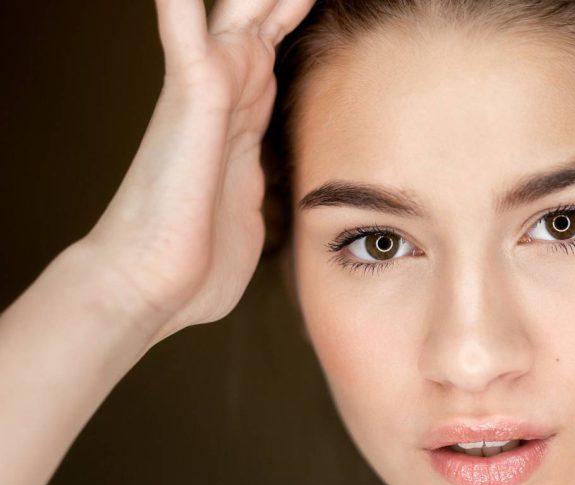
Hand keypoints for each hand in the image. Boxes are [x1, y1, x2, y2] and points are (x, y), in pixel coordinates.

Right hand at [81, 0, 314, 345]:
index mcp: (247, 119)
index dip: (301, 18)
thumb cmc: (199, 261)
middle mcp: (228, 95)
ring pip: (241, 12)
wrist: (155, 287)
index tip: (339, 7)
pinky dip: (183, 6)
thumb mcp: (252, 214)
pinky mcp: (193, 99)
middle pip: (266, 19)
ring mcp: (209, 93)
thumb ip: (263, 188)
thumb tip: (274, 194)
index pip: (280, 51)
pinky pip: (188, 35)